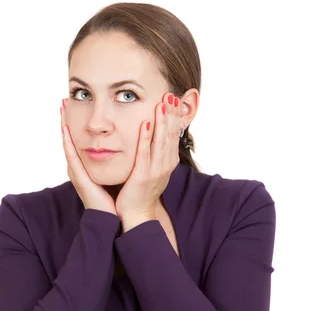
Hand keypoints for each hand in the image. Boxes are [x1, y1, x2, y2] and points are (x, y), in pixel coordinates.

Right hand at [61, 98, 116, 215]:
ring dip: (63, 124)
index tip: (73, 104)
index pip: (79, 139)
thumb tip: (128, 142)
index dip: (76, 122)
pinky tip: (65, 127)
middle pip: (70, 138)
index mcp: (88, 164)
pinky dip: (67, 140)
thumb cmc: (118, 196)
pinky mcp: (79, 178)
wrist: (116, 218)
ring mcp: (77, 171)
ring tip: (62, 106)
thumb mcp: (118, 172)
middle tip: (63, 99)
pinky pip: (71, 155)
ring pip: (67, 142)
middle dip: (65, 119)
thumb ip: (119, 158)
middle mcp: (79, 166)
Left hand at [115, 93, 182, 230]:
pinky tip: (146, 125)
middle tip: (171, 94)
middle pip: (171, 134)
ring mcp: (156, 170)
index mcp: (167, 162)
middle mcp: (165, 165)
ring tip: (162, 103)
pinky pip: (145, 153)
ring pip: (161, 141)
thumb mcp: (150, 170)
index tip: (172, 100)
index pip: (173, 135)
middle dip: (171, 114)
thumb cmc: (140, 192)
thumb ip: (151, 154)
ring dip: (162, 121)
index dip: (174, 117)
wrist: (137, 215)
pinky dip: (146, 138)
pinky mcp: (143, 176)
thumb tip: (150, 136)